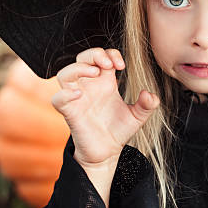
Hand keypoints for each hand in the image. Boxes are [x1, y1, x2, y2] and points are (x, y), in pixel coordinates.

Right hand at [51, 47, 159, 166]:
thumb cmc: (119, 130)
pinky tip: (79, 95)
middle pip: (82, 58)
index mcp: (105, 82)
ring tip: (95, 73)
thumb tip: (149, 94)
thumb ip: (147, 105)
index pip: (102, 56)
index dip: (110, 54)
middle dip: (94, 54)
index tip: (122, 65)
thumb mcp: (138, 116)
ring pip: (64, 73)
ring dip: (78, 68)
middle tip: (109, 64)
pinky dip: (64, 94)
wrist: (107, 152)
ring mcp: (77, 98)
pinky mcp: (69, 113)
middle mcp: (89, 86)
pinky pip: (57, 99)